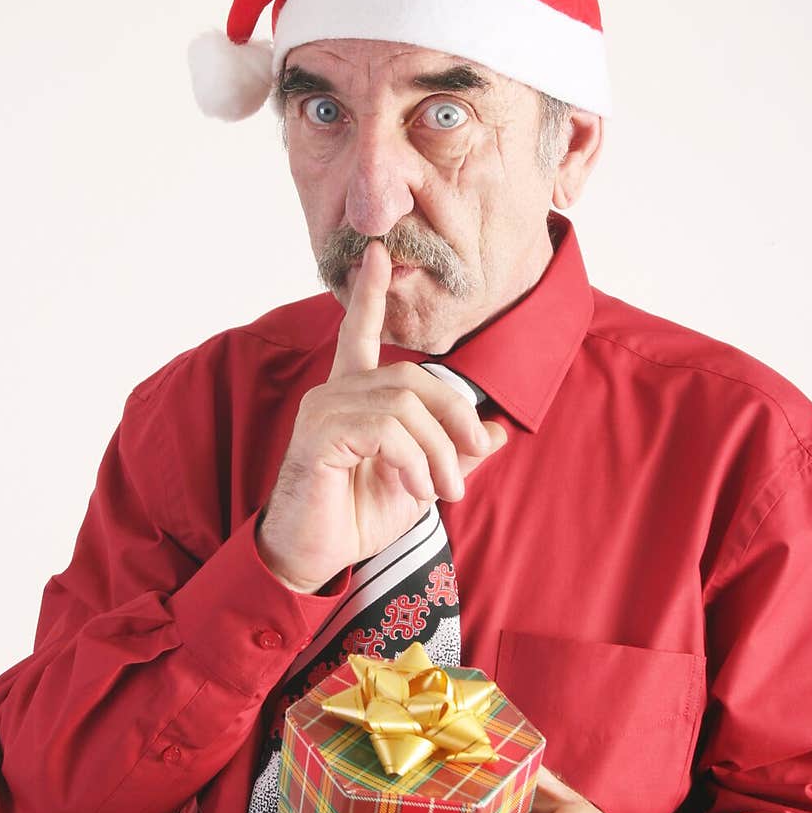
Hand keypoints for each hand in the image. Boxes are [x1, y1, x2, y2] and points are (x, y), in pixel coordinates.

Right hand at [257, 240, 507, 592]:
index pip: (362, 333)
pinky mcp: (318, 435)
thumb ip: (456, 452)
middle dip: (454, 420)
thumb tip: (497, 430)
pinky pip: (385, 429)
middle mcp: (335, 393)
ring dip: (437, 451)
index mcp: (355, 397)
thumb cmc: (357, 517)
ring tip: (444, 491)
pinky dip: (413, 460)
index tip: (378, 253)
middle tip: (466, 472)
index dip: (371, 295)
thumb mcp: (421, 483)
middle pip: (413, 379)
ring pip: (404, 405)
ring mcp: (323, 410)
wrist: (314, 559)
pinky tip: (416, 489)